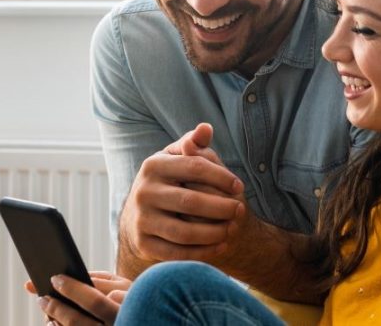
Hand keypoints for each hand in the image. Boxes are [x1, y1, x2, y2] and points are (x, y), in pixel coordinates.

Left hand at [26, 271, 130, 324]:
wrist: (148, 318)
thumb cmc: (134, 298)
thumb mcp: (124, 285)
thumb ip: (101, 281)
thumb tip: (74, 277)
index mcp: (125, 309)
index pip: (95, 301)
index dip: (72, 290)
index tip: (55, 278)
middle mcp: (116, 325)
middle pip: (79, 321)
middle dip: (57, 308)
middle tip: (42, 297)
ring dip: (56, 321)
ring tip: (46, 308)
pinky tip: (54, 322)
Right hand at [119, 123, 245, 262]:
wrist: (139, 216)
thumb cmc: (169, 181)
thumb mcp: (177, 159)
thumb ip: (193, 144)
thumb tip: (205, 128)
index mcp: (153, 165)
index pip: (195, 167)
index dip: (221, 177)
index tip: (239, 187)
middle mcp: (143, 192)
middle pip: (191, 201)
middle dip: (222, 207)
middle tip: (240, 210)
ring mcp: (141, 219)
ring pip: (185, 231)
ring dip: (214, 233)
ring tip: (232, 229)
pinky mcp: (143, 244)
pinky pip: (178, 253)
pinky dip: (203, 252)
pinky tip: (221, 246)